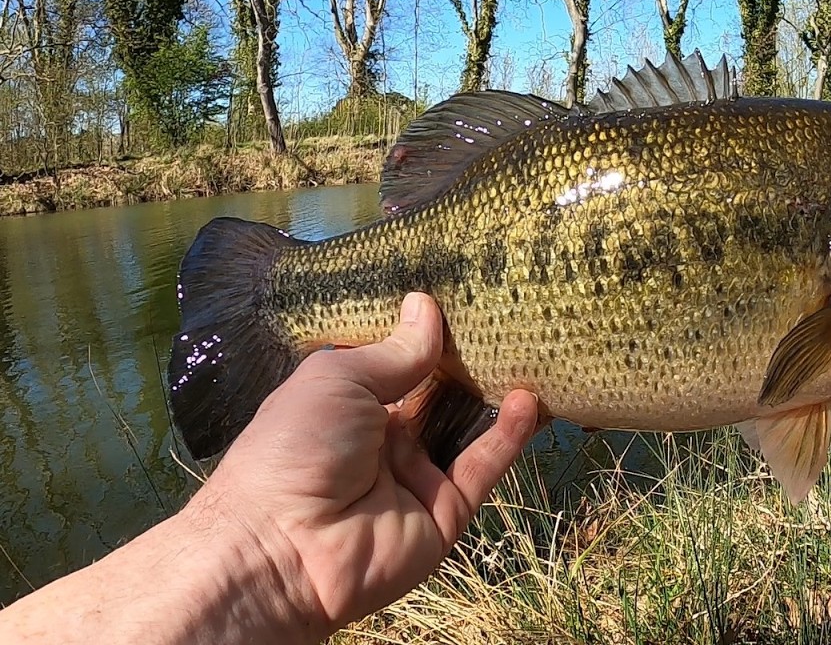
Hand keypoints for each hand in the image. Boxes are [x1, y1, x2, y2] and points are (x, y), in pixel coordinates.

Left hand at [183, 292, 539, 638]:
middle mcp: (383, 439)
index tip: (465, 297)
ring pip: (466, 430)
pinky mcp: (445, 513)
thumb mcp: (338, 380)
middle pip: (438, 395)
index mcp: (347, 405)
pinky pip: (479, 469)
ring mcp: (416, 476)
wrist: (282, 549)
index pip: (397, 364)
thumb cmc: (296, 446)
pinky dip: (505, 437)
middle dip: (469, 362)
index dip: (426, 335)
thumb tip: (426, 305)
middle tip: (512, 319)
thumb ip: (394, 352)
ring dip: (495, 396)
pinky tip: (527, 401)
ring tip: (533, 355)